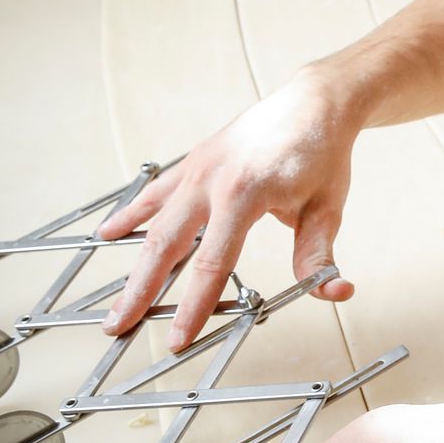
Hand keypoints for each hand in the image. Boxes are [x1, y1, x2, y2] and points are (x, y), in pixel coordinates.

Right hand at [98, 68, 358, 348]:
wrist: (314, 103)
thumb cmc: (320, 154)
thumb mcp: (326, 210)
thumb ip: (319, 257)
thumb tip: (334, 293)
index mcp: (244, 194)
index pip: (212, 264)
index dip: (192, 306)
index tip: (177, 339)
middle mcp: (212, 180)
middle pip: (167, 246)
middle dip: (141, 292)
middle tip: (118, 327)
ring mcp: (198, 167)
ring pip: (155, 222)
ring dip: (132, 262)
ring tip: (114, 299)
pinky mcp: (195, 160)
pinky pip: (156, 191)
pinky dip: (133, 213)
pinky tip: (109, 232)